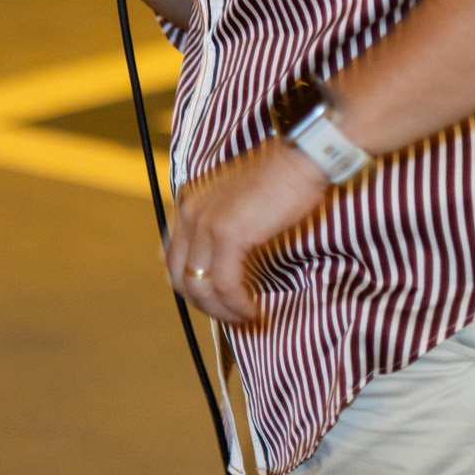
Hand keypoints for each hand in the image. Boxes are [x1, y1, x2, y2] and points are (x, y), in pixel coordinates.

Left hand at [166, 140, 331, 324]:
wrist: (301, 156)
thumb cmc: (280, 176)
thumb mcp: (236, 200)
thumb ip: (221, 226)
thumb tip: (225, 266)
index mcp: (187, 202)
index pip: (172, 258)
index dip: (192, 286)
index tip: (215, 300)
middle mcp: (188, 212)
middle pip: (179, 277)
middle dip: (203, 304)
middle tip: (229, 315)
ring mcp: (205, 223)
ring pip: (200, 287)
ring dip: (221, 311)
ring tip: (243, 318)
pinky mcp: (228, 234)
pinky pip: (225, 285)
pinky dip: (237, 304)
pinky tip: (251, 310)